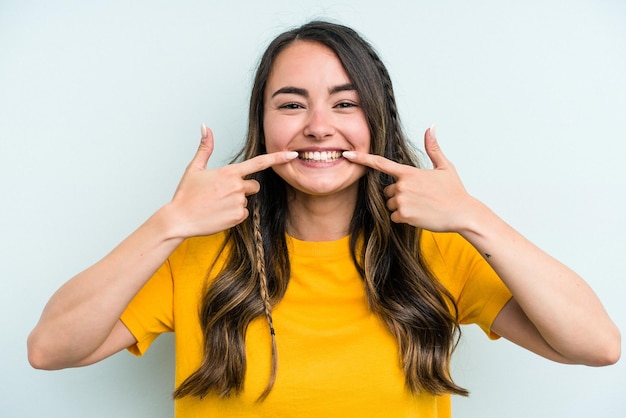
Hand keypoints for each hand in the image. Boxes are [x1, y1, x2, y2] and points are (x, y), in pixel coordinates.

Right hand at [166, 125, 297, 237]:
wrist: (180, 219)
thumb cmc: (186, 194)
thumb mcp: (195, 168)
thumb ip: (205, 147)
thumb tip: (204, 126)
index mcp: (229, 172)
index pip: (259, 163)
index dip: (278, 158)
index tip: (293, 155)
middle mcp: (237, 187)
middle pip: (254, 186)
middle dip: (244, 188)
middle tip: (223, 193)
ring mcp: (238, 202)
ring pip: (246, 200)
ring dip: (236, 202)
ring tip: (217, 204)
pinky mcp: (238, 217)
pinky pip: (242, 213)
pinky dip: (233, 214)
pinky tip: (219, 214)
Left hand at [343, 127, 473, 231]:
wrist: (462, 213)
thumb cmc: (454, 191)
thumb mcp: (445, 167)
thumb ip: (433, 148)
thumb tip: (431, 127)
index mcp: (409, 172)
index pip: (380, 163)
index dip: (362, 158)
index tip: (347, 155)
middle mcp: (402, 186)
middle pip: (387, 191)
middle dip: (398, 195)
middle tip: (419, 197)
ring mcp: (402, 201)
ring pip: (390, 205)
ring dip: (401, 207)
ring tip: (421, 206)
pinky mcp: (404, 215)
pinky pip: (394, 217)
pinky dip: (404, 218)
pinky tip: (420, 215)